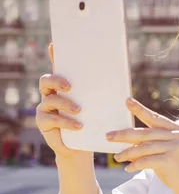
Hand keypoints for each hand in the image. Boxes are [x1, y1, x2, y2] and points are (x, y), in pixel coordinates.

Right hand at [35, 43, 91, 160]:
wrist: (79, 148)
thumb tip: (120, 83)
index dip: (54, 57)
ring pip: (50, 100)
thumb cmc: (90, 125)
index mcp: (61, 87)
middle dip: (57, 80)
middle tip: (69, 86)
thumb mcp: (96, 109)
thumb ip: (99, 95)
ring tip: (79, 110)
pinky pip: (52, 119)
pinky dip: (66, 122)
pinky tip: (78, 126)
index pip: (57, 68)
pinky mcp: (43, 123)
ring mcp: (44, 108)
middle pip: (46, 80)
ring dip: (65, 104)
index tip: (54, 45)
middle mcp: (49, 94)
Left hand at [107, 98, 178, 193]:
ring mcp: (177, 147)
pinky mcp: (172, 160)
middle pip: (146, 132)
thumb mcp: (166, 155)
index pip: (155, 118)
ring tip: (117, 158)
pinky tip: (128, 168)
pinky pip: (147, 160)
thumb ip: (152, 147)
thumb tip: (128, 143)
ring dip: (127, 153)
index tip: (127, 101)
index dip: (140, 110)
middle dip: (124, 135)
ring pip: (144, 147)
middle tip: (108, 137)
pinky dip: (136, 164)